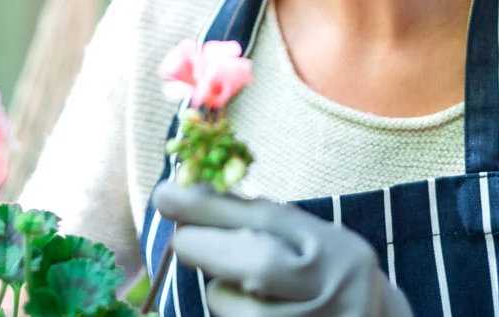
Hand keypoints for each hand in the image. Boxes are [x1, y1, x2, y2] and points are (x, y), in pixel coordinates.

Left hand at [153, 182, 412, 315]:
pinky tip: (242, 307)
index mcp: (332, 245)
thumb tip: (185, 193)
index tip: (166, 195)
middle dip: (207, 248)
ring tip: (232, 287)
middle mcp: (333, 286)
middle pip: (259, 263)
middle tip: (182, 240)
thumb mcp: (303, 237)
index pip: (267, 219)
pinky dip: (231, 314)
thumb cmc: (322, 272)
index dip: (211, 207)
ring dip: (221, 295)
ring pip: (243, 310)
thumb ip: (255, 218)